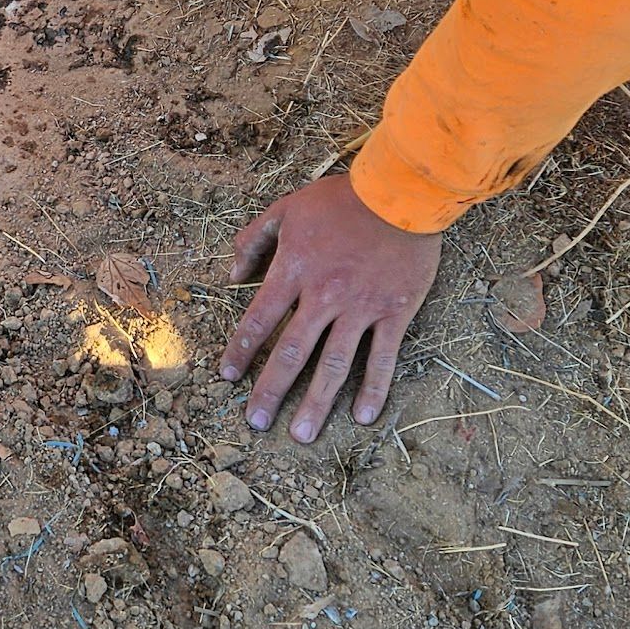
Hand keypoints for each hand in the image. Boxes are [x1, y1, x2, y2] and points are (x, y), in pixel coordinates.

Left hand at [219, 174, 441, 441]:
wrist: (402, 193)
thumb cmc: (341, 199)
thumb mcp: (287, 208)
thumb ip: (253, 240)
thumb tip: (231, 276)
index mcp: (294, 271)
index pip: (258, 320)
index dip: (240, 350)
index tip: (227, 376)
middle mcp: (323, 297)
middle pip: (291, 353)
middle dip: (270, 391)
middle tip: (256, 423)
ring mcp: (361, 309)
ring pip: (334, 365)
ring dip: (316, 403)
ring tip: (301, 435)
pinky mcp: (395, 313)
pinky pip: (382, 358)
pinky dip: (374, 389)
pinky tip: (363, 417)